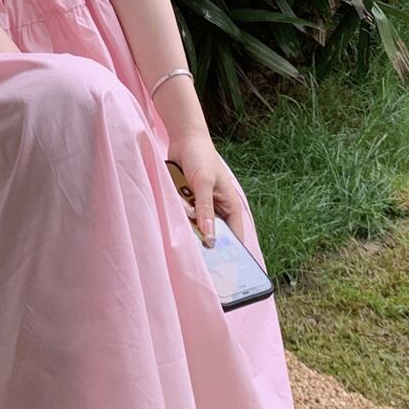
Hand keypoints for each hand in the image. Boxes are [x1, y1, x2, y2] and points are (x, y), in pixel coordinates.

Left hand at [166, 131, 245, 245]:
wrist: (183, 138)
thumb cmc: (200, 156)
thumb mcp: (204, 183)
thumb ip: (206, 210)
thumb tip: (210, 238)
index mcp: (229, 206)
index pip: (234, 236)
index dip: (230, 252)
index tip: (221, 269)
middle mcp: (216, 208)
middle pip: (212, 233)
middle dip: (202, 237)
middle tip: (193, 251)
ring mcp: (201, 205)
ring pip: (193, 225)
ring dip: (186, 220)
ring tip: (182, 208)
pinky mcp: (187, 201)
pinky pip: (182, 214)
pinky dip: (178, 210)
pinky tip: (174, 202)